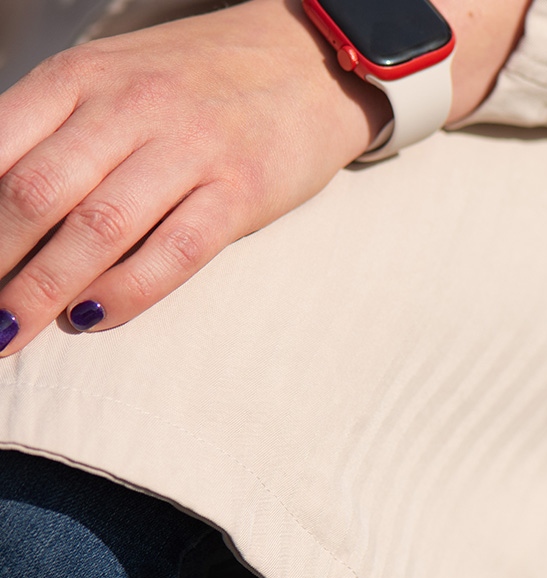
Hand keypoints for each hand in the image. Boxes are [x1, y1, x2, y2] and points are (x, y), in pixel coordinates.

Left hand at [0, 0, 388, 355]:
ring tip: (11, 333)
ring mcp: (189, 149)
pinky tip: (91, 318)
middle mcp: (130, 106)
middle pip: (37, 193)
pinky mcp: (240, 191)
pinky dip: (125, 291)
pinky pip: (174, 251)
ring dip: (43, 289)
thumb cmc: (201, 82)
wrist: (305, 63)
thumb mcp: (114, 81)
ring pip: (98, 227)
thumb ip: (58, 131)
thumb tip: (5, 210)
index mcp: (83, 76)